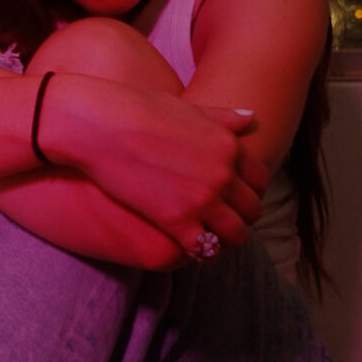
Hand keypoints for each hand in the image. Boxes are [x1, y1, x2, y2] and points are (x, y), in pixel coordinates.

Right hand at [41, 74, 269, 255]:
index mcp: (229, 145)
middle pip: (252, 210)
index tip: (233, 197)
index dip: (249, 191)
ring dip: (225, 239)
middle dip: (240, 217)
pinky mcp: (176, 220)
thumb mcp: (187, 109)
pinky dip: (201, 252)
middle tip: (221, 220)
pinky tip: (187, 245)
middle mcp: (223, 173)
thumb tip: (251, 118)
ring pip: (235, 235)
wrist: (100, 124)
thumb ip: (222, 118)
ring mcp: (202, 199)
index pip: (260, 179)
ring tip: (208, 237)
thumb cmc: (138, 109)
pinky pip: (204, 249)